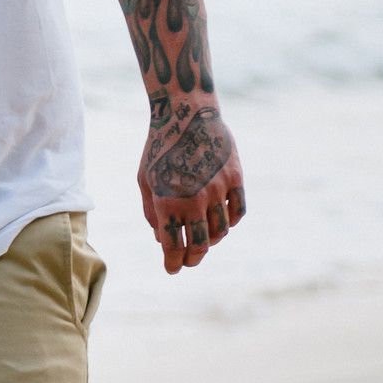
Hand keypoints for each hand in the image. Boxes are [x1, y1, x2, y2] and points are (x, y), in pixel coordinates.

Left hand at [138, 97, 245, 274]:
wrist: (186, 113)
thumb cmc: (159, 148)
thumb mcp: (144, 180)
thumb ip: (151, 212)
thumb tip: (161, 239)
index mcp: (168, 201)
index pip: (173, 246)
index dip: (173, 263)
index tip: (172, 269)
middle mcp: (195, 199)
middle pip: (201, 245)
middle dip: (193, 259)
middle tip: (188, 262)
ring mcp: (218, 189)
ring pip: (221, 231)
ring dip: (211, 241)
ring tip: (203, 240)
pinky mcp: (236, 178)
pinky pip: (238, 212)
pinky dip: (230, 223)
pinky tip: (222, 223)